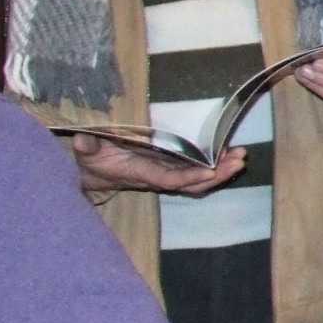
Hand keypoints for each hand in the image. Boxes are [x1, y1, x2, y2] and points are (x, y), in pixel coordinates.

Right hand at [70, 133, 245, 197]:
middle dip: (217, 174)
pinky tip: (230, 152)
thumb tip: (81, 139)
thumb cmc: (92, 161)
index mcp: (141, 174)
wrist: (94, 172)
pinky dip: (214, 163)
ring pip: (198, 178)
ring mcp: (167, 172)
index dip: (190, 177)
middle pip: (192, 183)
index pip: (169, 179)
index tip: (211, 171)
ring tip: (241, 156)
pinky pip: (196, 169)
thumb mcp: (86, 153)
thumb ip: (86, 148)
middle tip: (239, 161)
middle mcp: (158, 176)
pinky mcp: (171, 166)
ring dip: (221, 169)